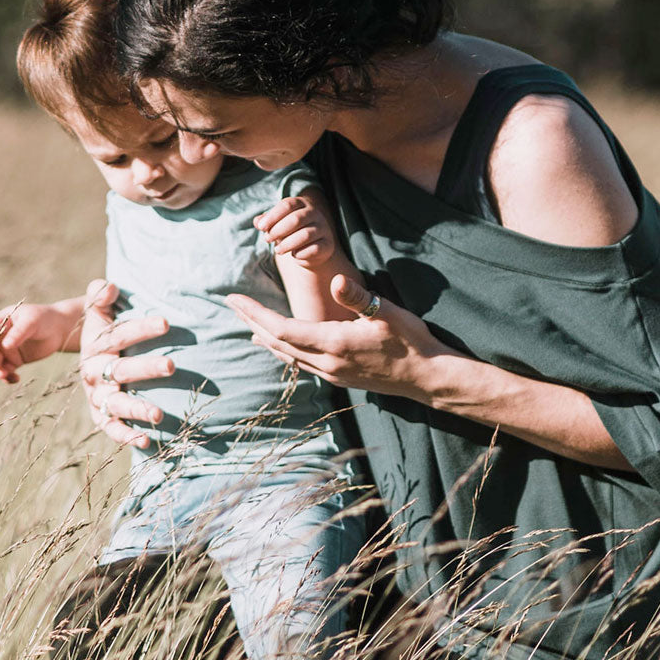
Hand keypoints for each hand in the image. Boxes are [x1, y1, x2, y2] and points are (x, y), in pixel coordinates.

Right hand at [0, 300, 80, 383]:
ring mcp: (5, 350)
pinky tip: (15, 379)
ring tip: (4, 376)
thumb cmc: (44, 319)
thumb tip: (5, 346)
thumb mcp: (32, 321)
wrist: (59, 329)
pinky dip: (8, 377)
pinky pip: (6, 371)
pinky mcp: (14, 361)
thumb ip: (18, 332)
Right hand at [78, 279, 174, 447]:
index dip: (141, 328)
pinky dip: (126, 436)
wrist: (86, 356)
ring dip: (137, 408)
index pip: (119, 334)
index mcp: (97, 344)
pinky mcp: (100, 415)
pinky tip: (147, 442)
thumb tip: (109, 285)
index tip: (167, 322)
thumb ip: (100, 296)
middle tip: (172, 365)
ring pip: (116, 403)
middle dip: (147, 368)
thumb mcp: (97, 312)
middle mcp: (95, 371)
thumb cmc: (102, 330)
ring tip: (160, 415)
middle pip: (121, 369)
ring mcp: (97, 395)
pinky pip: (110, 428)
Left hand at [226, 274, 450, 398]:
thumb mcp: (387, 312)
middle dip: (252, 322)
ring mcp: (332, 373)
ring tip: (248, 325)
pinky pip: (301, 364)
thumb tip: (337, 282)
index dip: (255, 313)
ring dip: (266, 338)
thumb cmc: (410, 340)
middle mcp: (327, 363)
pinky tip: (283, 347)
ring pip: (287, 356)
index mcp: (333, 343)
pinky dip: (284, 351)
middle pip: (277, 342)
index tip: (234, 299)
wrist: (427, 377)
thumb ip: (358, 298)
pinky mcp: (341, 377)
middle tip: (232, 304)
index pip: (282, 328)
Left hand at [254, 193, 336, 265]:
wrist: (308, 250)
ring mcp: (323, 229)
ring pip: (306, 235)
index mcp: (301, 204)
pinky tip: (294, 255)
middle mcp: (315, 214)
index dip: (272, 216)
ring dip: (287, 244)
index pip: (287, 205)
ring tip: (277, 250)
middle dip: (278, 230)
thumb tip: (258, 222)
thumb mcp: (276, 225)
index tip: (261, 228)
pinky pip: (314, 249)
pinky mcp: (328, 245)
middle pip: (296, 219)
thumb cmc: (289, 233)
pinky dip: (301, 254)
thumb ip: (266, 222)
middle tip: (267, 239)